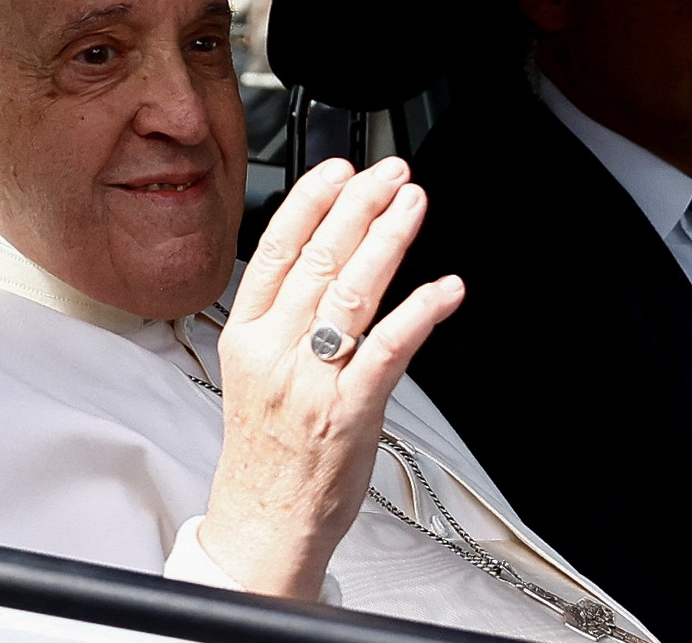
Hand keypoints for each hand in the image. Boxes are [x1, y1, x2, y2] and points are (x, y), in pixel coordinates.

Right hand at [197, 157, 463, 599]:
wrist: (265, 524)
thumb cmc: (267, 451)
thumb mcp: (255, 372)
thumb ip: (285, 316)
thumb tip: (327, 258)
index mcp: (246, 336)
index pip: (275, 251)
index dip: (309, 202)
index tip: (340, 169)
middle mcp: (275, 352)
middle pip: (318, 260)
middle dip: (360, 207)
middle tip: (392, 175)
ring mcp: (312, 381)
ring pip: (353, 293)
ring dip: (388, 240)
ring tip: (413, 205)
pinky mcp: (349, 410)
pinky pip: (389, 349)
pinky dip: (420, 312)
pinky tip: (445, 288)